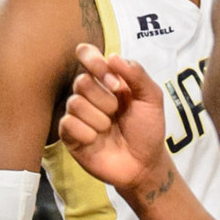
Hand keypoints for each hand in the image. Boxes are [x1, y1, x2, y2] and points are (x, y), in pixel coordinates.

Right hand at [56, 47, 173, 200]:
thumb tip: (112, 57)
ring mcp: (78, 115)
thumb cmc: (147, 129)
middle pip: (81, 81)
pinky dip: (87, 133)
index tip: (107, 72)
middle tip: (117, 111)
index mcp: (107, 80)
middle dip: (104, 98)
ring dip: (99, 118)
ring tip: (110, 128)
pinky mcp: (70, 135)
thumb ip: (136, 74)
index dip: (91, 59)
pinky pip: (68, 124)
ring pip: (75, 103)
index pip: (86, 55)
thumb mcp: (151, 98)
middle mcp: (89, 94)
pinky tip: (97, 140)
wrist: (144, 164)